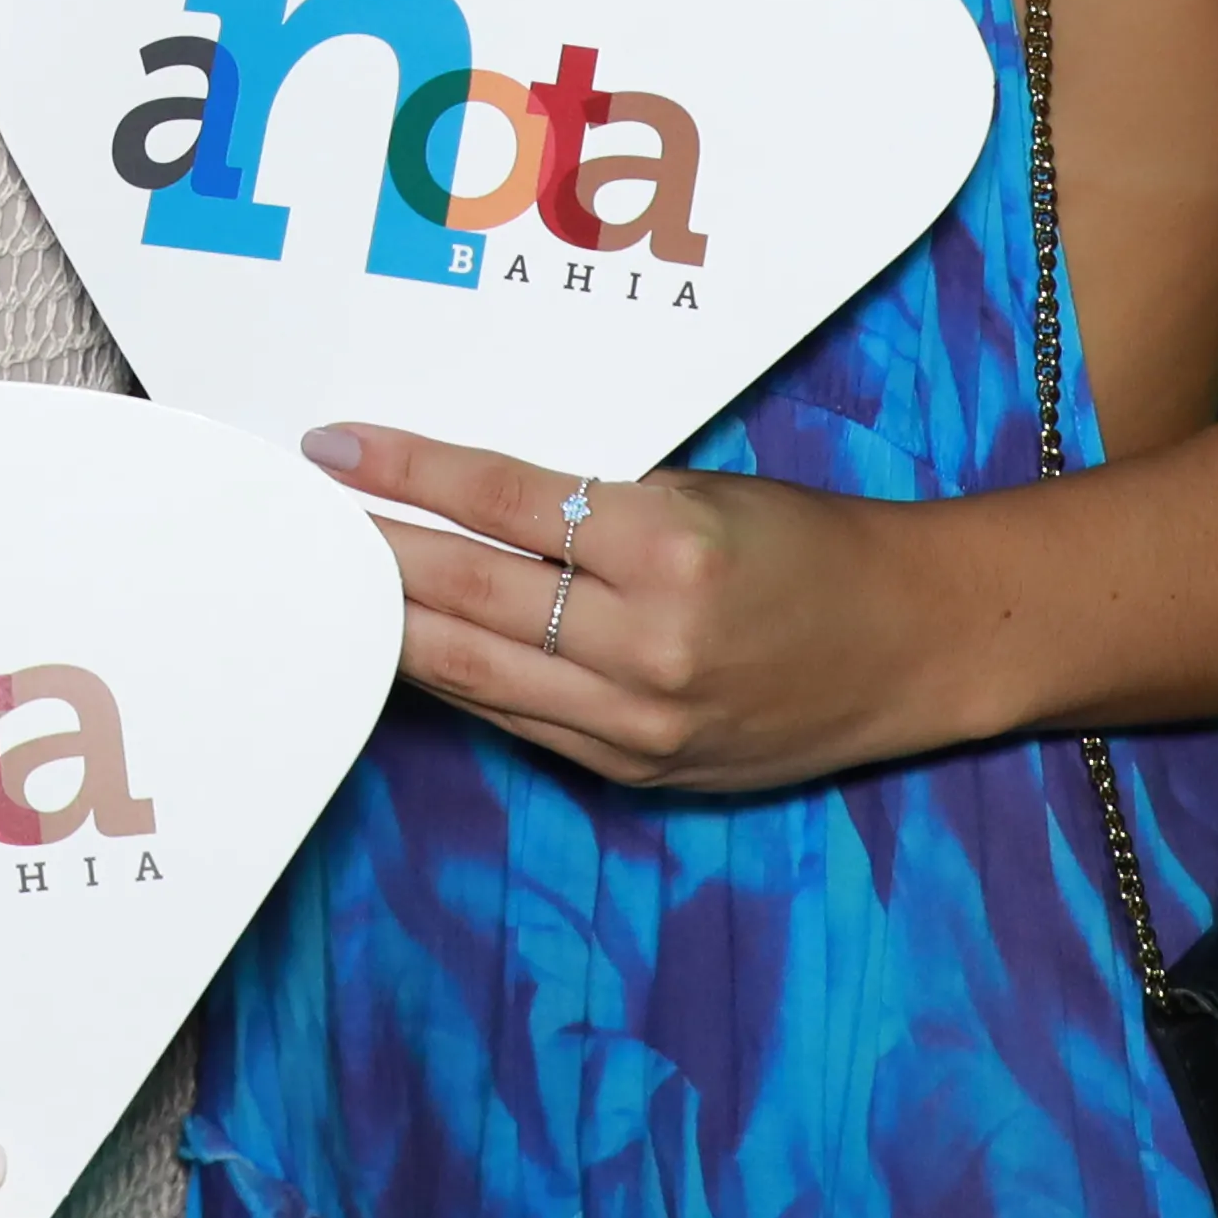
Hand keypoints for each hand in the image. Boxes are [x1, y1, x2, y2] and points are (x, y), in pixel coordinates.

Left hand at [309, 421, 945, 799]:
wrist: (911, 644)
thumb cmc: (808, 545)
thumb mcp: (700, 495)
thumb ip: (591, 511)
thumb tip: (465, 508)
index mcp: (668, 548)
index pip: (504, 502)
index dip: (409, 471)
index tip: (337, 447)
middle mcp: (648, 644)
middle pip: (471, 594)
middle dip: (377, 552)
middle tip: (305, 517)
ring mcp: (640, 721)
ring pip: (478, 670)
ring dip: (397, 626)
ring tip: (333, 584)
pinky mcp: (638, 770)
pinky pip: (520, 719)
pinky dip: (459, 679)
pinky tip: (413, 647)